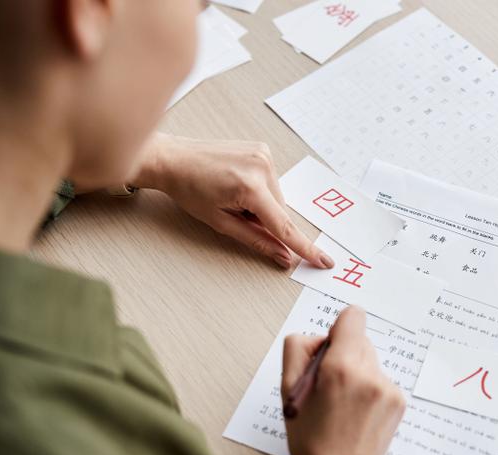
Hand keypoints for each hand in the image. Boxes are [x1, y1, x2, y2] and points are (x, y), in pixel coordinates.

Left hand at [132, 134, 333, 268]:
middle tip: (234, 212)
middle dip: (264, 220)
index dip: (305, 247)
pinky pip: (271, 182)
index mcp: (250, 187)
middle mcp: (262, 166)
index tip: (324, 260)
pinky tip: (237, 184)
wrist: (173, 159)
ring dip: (262, 205)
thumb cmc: (189, 190)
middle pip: (279, 212)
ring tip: (232, 195)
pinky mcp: (262, 149)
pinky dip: (260, 191)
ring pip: (276, 198)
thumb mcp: (220, 222)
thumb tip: (283, 257)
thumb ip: (257, 240)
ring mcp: (264, 154)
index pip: (284, 226)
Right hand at [282, 307, 405, 454]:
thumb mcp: (287, 389)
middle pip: (359, 340)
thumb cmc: (309, 439)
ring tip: (342, 406)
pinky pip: (381, 380)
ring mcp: (389, 389)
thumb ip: (299, 348)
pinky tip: (357, 415)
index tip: (329, 350)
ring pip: (370, 361)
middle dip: (343, 356)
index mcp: (341, 367)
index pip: (353, 317)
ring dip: (356, 374)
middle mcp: (370, 373)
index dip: (337, 330)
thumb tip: (321, 336)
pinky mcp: (399, 402)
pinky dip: (369, 391)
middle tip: (327, 387)